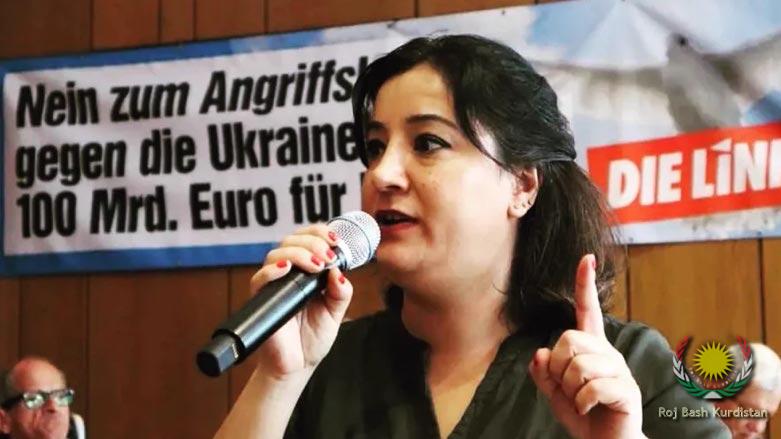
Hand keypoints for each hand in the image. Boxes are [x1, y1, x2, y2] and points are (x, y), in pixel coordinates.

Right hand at [250, 224, 352, 379]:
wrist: (297, 365)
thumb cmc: (313, 337)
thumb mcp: (336, 312)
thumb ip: (340, 292)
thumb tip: (338, 272)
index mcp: (306, 271)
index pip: (307, 238)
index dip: (319, 232)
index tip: (335, 240)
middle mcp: (288, 273)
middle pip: (291, 240)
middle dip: (312, 242)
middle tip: (327, 256)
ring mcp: (274, 285)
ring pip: (276, 254)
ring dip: (298, 253)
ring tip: (316, 266)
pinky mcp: (261, 300)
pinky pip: (260, 278)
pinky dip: (272, 270)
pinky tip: (286, 269)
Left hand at [528, 254, 643, 438]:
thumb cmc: (583, 415)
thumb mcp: (554, 393)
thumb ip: (543, 373)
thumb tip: (540, 353)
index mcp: (591, 349)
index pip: (586, 311)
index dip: (584, 285)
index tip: (586, 258)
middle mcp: (608, 353)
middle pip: (569, 339)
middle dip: (557, 368)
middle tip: (567, 388)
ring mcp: (619, 371)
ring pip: (578, 365)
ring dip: (569, 389)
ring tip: (581, 401)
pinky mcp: (627, 391)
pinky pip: (591, 388)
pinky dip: (581, 403)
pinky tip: (589, 409)